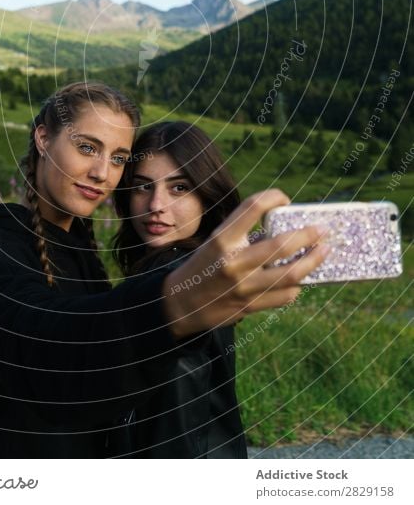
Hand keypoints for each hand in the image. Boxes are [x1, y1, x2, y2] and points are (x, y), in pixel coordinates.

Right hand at [163, 188, 328, 338]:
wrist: (180, 303)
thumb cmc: (203, 265)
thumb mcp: (216, 242)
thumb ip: (243, 233)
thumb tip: (282, 225)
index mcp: (222, 239)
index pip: (252, 207)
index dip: (273, 197)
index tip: (285, 199)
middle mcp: (233, 262)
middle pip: (282, 245)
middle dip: (308, 235)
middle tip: (322, 230)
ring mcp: (244, 287)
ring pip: (291, 274)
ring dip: (313, 262)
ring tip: (324, 252)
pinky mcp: (251, 306)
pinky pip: (285, 296)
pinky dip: (297, 286)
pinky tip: (299, 279)